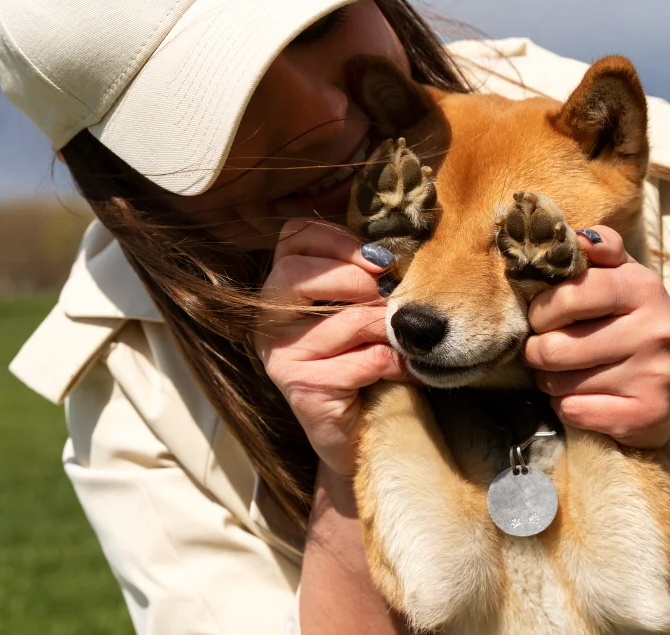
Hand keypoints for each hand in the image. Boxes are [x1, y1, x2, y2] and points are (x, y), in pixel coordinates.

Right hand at [252, 220, 405, 476]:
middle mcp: (267, 318)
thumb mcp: (355, 305)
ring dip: (385, 329)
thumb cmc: (358, 356)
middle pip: (298, 274)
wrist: (356, 431)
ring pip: (345, 321)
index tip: (379, 258)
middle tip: (389, 294)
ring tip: (401, 338)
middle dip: (356, 279)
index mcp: (279, 286)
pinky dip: (393, 363)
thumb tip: (394, 242)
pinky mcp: (303, 389)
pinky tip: (400, 370)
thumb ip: (361, 270)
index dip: (339, 240)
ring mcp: (280, 356)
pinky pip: (363, 362)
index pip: (293, 238)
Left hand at [524, 226, 669, 447]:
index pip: (572, 293)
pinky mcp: (648, 415)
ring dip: (549, 379)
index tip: (540, 316)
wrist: (667, 387)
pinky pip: (574, 410)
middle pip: (557, 346)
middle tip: (543, 348)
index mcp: (645, 287)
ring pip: (560, 382)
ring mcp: (655, 375)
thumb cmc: (626, 322)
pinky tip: (583, 396)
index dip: (542, 309)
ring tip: (563, 371)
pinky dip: (566, 406)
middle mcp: (656, 330)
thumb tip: (580, 237)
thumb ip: (601, 249)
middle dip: (537, 350)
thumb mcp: (620, 277)